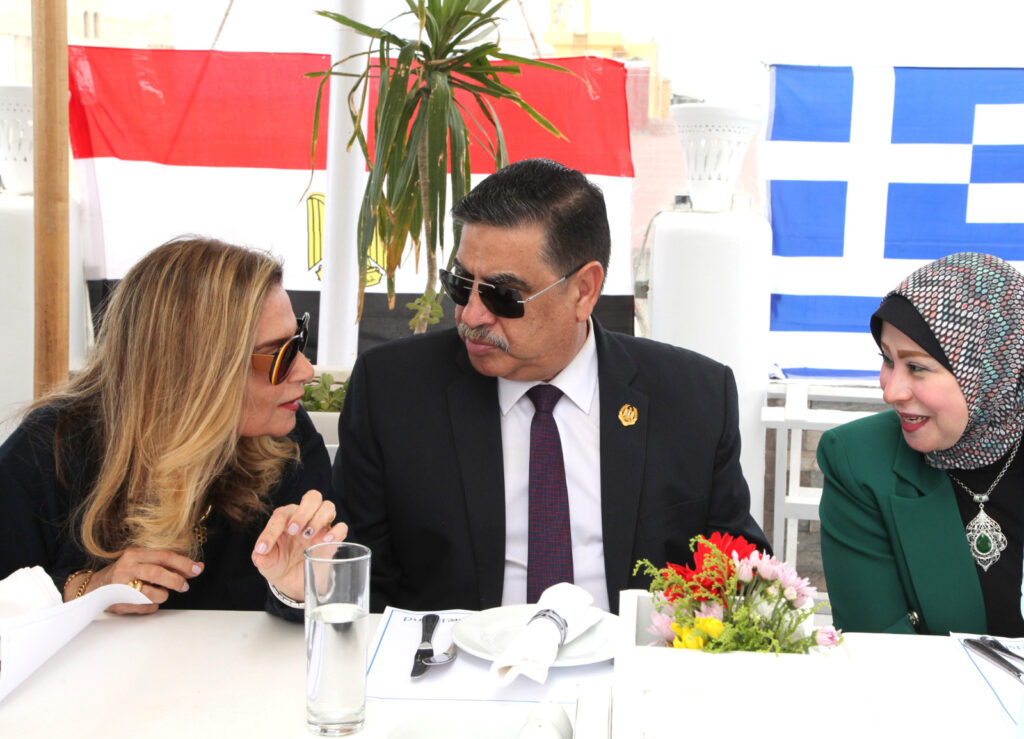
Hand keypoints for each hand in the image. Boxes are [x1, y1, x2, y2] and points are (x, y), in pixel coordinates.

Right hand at [88, 548, 203, 614]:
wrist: (95, 587)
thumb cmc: (126, 573)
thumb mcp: (144, 563)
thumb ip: (169, 565)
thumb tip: (198, 567)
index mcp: (135, 554)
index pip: (164, 556)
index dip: (183, 563)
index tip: (198, 569)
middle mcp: (127, 567)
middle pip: (156, 573)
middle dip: (175, 581)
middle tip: (184, 586)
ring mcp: (120, 586)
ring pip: (151, 593)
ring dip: (162, 596)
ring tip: (161, 594)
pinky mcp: (119, 603)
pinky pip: (144, 607)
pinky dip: (152, 606)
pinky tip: (147, 601)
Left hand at [251, 489, 346, 602]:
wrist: (293, 581)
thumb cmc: (278, 565)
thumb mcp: (266, 562)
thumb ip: (261, 557)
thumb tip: (259, 555)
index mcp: (286, 518)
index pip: (281, 514)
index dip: (271, 530)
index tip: (264, 549)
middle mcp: (305, 518)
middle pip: (312, 497)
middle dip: (303, 512)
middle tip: (293, 531)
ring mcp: (321, 527)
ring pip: (328, 506)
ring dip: (318, 519)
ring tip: (307, 536)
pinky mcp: (333, 540)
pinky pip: (342, 527)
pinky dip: (336, 532)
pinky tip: (325, 541)